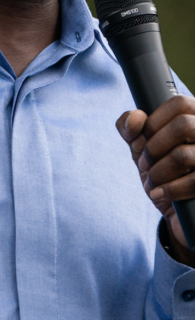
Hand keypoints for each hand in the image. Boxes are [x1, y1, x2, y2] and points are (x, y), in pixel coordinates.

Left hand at [117, 96, 194, 264]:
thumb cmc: (163, 175)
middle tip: (144, 164)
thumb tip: (135, 118)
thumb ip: (130, 128)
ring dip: (157, 171)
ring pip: (183, 155)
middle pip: (183, 125)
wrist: (181, 216)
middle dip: (153, 147)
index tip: (140, 141)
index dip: (153, 122)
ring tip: (152, 181)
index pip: (179, 103)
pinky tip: (159, 194)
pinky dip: (168, 190)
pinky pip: (194, 182)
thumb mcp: (142, 150)